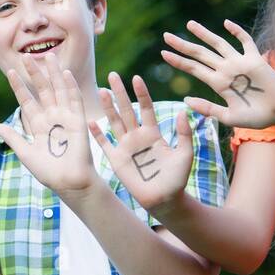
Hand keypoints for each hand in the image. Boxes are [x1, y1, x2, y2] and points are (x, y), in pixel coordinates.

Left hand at [0, 50, 97, 195]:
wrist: (68, 183)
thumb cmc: (48, 171)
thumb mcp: (25, 153)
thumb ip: (13, 137)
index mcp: (38, 124)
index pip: (26, 100)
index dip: (18, 86)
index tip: (9, 72)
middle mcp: (51, 117)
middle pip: (42, 90)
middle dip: (35, 73)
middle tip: (27, 56)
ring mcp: (65, 118)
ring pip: (58, 90)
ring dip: (53, 73)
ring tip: (48, 56)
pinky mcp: (78, 121)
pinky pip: (74, 100)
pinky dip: (70, 86)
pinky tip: (65, 73)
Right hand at [91, 72, 193, 213]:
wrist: (164, 200)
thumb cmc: (177, 178)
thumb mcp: (184, 154)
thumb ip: (183, 133)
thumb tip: (183, 112)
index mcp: (153, 133)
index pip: (146, 108)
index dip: (141, 93)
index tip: (136, 77)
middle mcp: (137, 137)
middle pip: (126, 110)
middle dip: (120, 93)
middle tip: (112, 74)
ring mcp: (125, 147)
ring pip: (114, 122)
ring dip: (108, 107)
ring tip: (101, 90)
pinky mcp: (116, 160)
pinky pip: (104, 144)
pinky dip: (97, 134)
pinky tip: (90, 121)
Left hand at [161, 19, 274, 128]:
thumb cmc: (257, 117)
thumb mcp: (228, 117)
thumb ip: (208, 109)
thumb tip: (185, 100)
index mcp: (218, 83)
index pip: (193, 68)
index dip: (178, 61)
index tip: (163, 54)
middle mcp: (226, 70)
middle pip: (200, 54)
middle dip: (183, 45)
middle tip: (166, 36)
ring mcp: (239, 63)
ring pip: (218, 44)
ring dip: (204, 34)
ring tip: (189, 24)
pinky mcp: (255, 59)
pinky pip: (245, 42)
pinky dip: (236, 32)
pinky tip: (226, 24)